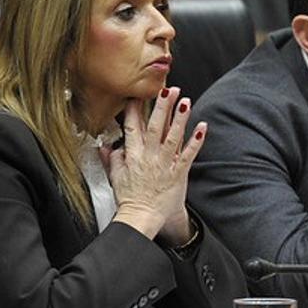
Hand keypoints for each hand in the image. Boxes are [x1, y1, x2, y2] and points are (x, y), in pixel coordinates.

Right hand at [104, 87, 206, 244]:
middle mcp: (149, 157)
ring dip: (179, 118)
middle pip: (155, 127)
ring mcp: (164, 164)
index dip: (135, 110)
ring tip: (185, 101)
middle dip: (162, 107)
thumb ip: (111, 159)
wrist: (141, 218)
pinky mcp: (178, 173)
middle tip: (167, 89)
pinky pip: (188, 154)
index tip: (138, 95)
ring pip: (173, 137)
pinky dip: (195, 140)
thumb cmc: (130, 199)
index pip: (132, 127)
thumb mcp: (115, 177)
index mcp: (132, 156)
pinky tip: (202, 127)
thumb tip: (105, 146)